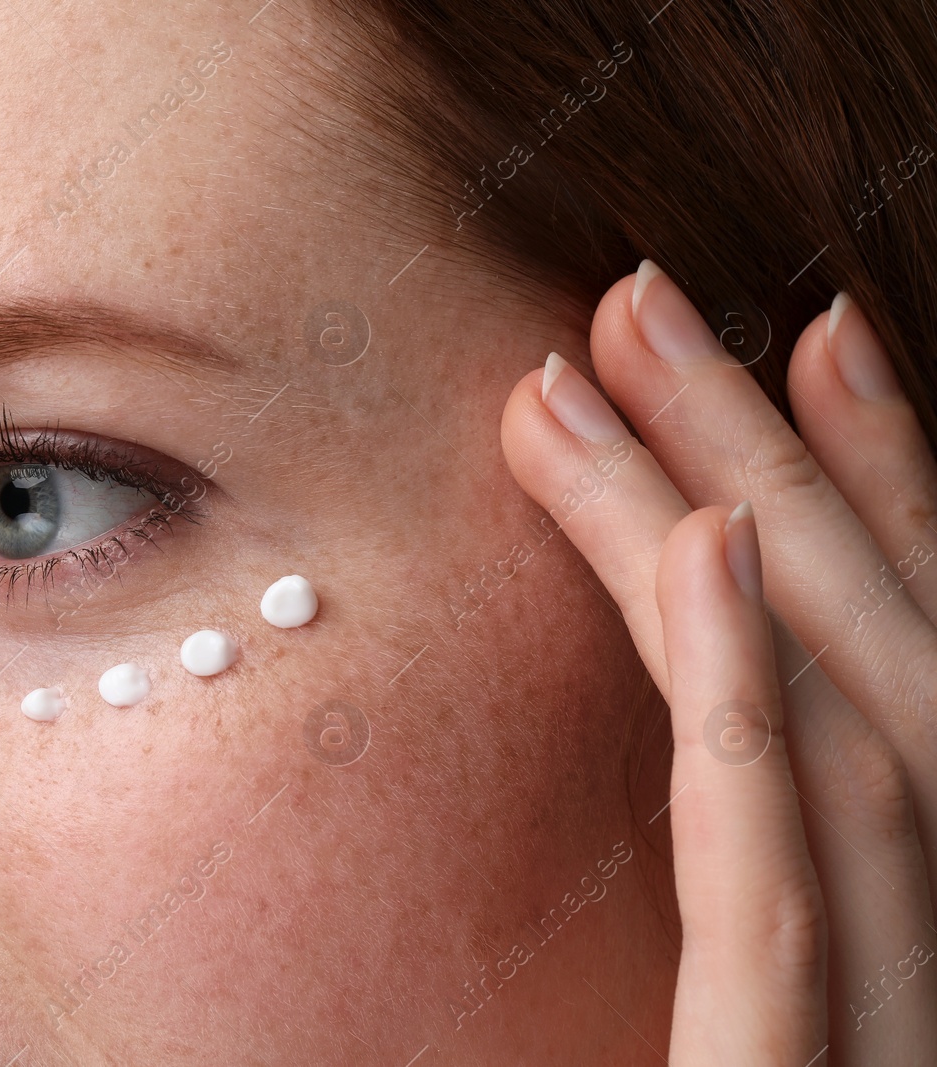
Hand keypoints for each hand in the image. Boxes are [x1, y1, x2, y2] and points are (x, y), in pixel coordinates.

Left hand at [501, 261, 936, 1063]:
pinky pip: (772, 892)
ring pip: (839, 735)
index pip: (903, 688)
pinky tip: (708, 548)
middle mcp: (932, 969)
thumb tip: (682, 711)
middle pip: (878, 668)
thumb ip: (721, 895)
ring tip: (614, 358)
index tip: (806, 342)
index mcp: (910, 941)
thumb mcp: (706, 1019)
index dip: (882, 496)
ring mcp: (895, 1033)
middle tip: (645, 297)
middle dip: (776, 460)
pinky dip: (746, 709)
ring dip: (733, 517)